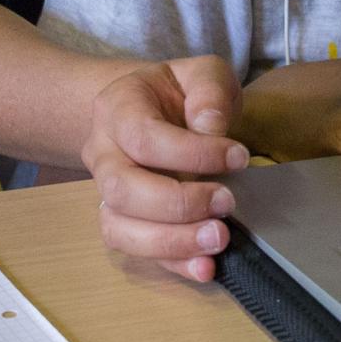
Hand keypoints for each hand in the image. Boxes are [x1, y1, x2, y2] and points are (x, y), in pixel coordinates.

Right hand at [81, 55, 247, 282]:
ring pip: (119, 228)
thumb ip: (209, 94)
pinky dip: (171, 263)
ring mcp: (106, 191)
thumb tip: (211, 132)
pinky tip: (205, 266)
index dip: (191, 154)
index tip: (238, 158)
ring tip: (219, 239)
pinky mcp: (123, 221)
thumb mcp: (202, 75)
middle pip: (122, 189)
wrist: (154, 109)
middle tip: (227, 203)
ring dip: (171, 241)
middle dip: (177, 204)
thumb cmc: (180, 93)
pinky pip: (136, 251)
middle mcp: (101, 152)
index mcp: (117, 108)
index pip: (144, 137)